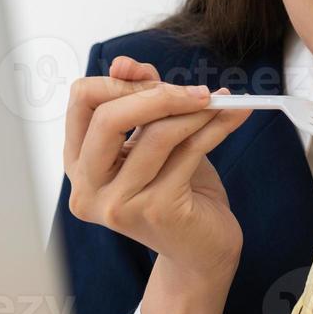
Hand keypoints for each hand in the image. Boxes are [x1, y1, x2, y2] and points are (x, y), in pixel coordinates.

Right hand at [64, 55, 252, 281]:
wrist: (202, 250)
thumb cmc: (177, 190)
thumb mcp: (154, 140)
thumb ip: (140, 100)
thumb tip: (123, 63)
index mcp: (78, 163)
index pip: (82, 100)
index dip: (121, 82)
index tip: (158, 80)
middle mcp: (88, 188)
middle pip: (108, 117)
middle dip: (158, 95)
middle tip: (198, 92)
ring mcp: (119, 204)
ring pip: (157, 134)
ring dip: (196, 111)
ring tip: (221, 103)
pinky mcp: (156, 211)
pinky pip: (188, 151)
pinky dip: (215, 128)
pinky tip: (233, 116)